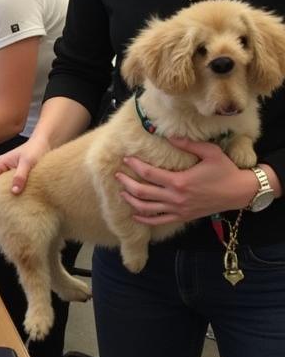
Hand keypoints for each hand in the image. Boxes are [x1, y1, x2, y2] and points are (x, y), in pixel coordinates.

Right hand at [0, 136, 49, 201]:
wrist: (45, 142)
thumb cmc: (35, 148)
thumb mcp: (27, 162)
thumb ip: (20, 176)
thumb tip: (14, 190)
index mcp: (1, 163)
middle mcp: (3, 167)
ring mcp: (9, 171)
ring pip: (0, 185)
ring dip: (0, 194)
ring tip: (0, 207)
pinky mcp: (16, 174)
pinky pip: (9, 185)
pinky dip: (9, 192)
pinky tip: (12, 200)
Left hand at [115, 137, 256, 224]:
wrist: (240, 192)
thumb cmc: (225, 170)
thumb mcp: (210, 152)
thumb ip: (188, 144)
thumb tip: (168, 135)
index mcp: (179, 181)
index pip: (148, 174)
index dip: (134, 166)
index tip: (126, 159)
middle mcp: (176, 197)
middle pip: (142, 192)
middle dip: (126, 183)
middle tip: (117, 175)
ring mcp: (178, 209)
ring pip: (146, 208)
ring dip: (131, 201)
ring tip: (122, 192)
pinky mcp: (182, 217)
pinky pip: (159, 221)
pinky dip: (144, 220)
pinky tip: (134, 215)